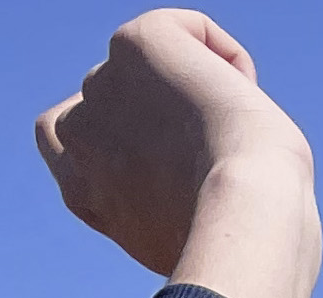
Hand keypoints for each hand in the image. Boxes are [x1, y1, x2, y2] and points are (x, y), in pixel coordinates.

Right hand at [35, 12, 318, 297]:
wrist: (249, 212)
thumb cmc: (242, 243)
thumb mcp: (185, 239)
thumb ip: (161, 203)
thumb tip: (188, 188)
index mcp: (81, 189)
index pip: (73, 139)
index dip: (127, 143)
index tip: (177, 175)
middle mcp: (77, 133)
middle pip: (122, 102)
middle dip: (167, 119)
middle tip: (217, 159)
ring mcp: (101, 83)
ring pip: (157, 70)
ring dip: (200, 92)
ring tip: (233, 133)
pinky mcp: (135, 43)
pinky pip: (187, 29)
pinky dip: (223, 54)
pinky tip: (243, 92)